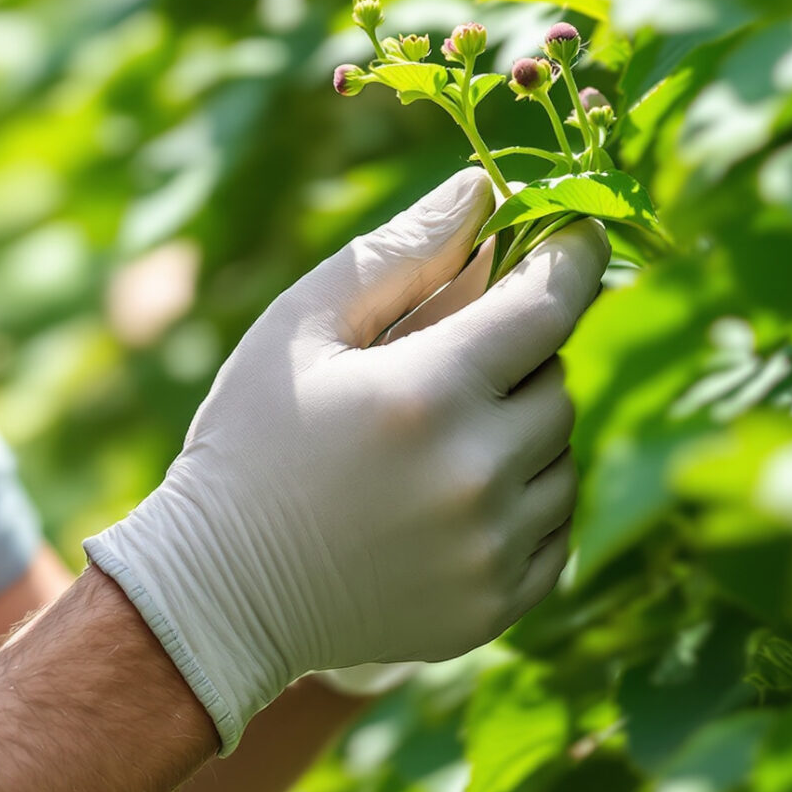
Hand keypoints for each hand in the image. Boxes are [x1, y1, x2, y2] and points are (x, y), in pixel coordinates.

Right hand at [83, 169, 608, 749]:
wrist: (218, 590)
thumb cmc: (251, 439)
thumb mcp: (303, 326)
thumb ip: (400, 252)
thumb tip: (482, 187)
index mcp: (428, 391)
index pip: (553, 304)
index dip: (572, 259)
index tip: (572, 238)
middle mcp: (476, 473)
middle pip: (557, 380)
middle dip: (516, 358)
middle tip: (447, 363)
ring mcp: (492, 549)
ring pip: (562, 456)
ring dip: (522, 431)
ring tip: (439, 437)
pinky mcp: (498, 605)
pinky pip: (556, 528)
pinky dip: (524, 500)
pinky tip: (452, 496)